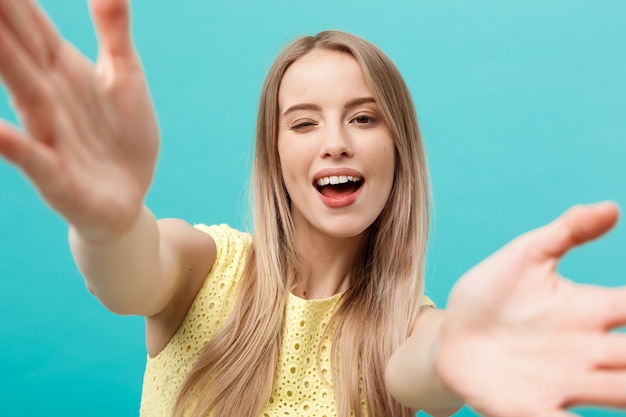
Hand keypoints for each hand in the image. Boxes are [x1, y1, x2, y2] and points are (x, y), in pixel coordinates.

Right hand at [0, 0, 158, 238]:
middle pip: (18, 52)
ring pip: (25, 96)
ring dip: (4, 65)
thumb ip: (113, 30)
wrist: (129, 197)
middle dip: (1, 20)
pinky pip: (36, 161)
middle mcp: (47, 98)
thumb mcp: (125, 75)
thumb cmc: (121, 134)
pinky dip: (17, 147)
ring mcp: (50, 137)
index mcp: (62, 69)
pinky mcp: (59, 178)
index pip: (30, 22)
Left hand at [437, 202, 625, 416]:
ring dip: (625, 391)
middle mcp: (586, 351)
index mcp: (588, 311)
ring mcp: (564, 383)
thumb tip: (611, 207)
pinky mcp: (534, 409)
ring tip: (625, 385)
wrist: (449, 335)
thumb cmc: (490, 295)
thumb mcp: (524, 256)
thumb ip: (567, 232)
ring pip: (618, 392)